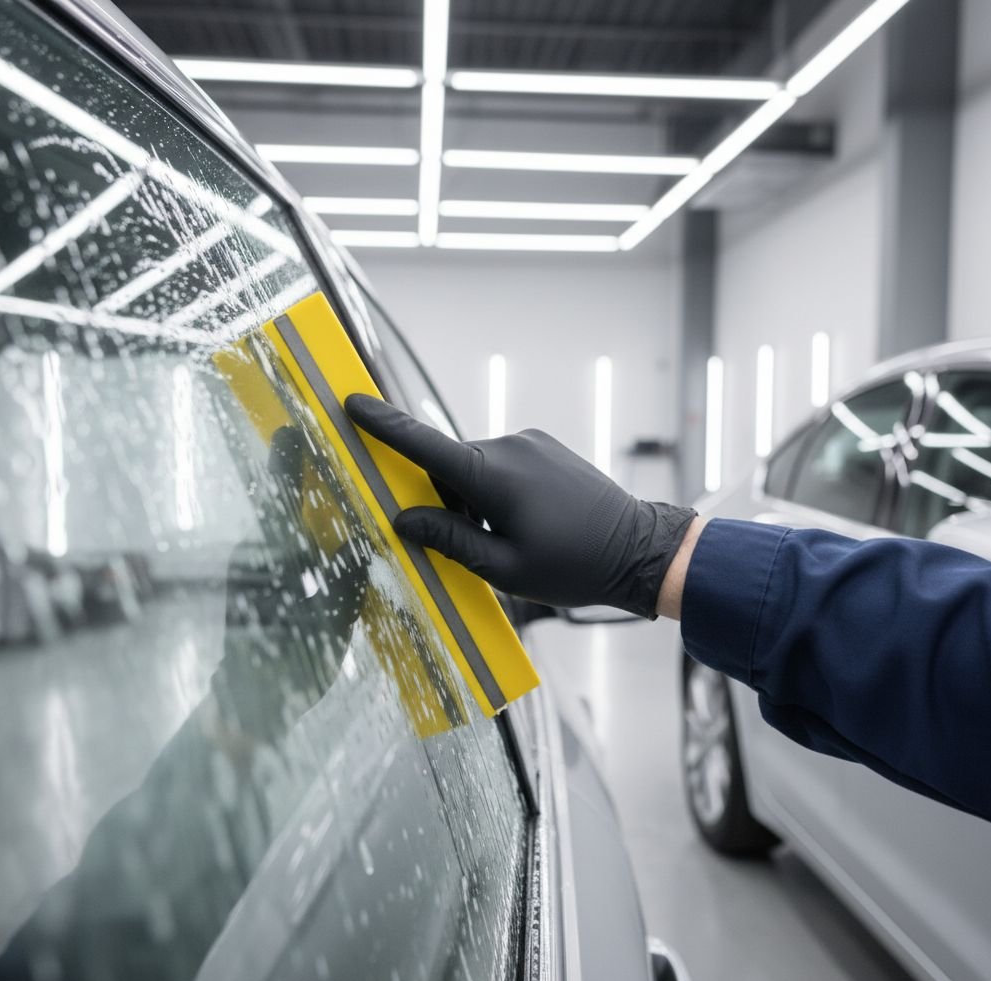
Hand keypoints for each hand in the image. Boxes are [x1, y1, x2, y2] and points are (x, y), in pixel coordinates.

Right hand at [345, 394, 696, 618]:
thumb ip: (449, 540)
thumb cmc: (573, 566)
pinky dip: (494, 490)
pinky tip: (524, 523)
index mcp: (494, 477)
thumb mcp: (504, 567)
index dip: (383, 425)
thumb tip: (403, 519)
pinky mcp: (543, 447)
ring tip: (511, 539)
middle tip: (474, 544)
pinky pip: (500, 464)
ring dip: (473, 499)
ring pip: (474, 468)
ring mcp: (529, 443)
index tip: (350, 402)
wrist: (639, 549)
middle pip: (448, 466)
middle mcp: (509, 447)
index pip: (425, 446)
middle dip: (444, 500)